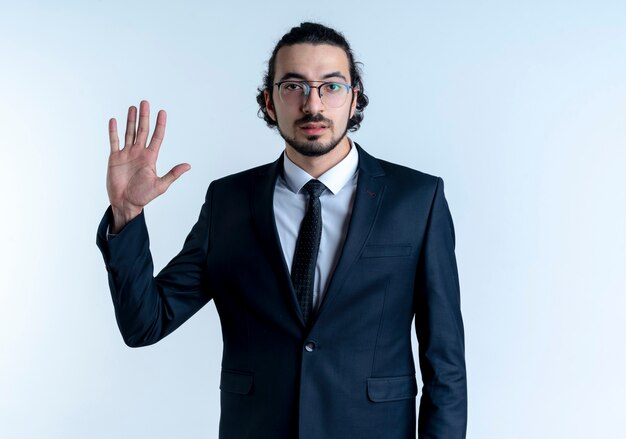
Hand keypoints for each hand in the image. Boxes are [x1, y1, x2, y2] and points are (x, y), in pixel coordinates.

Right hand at [107, 100, 189, 232]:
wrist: (125, 203)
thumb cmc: (143, 196)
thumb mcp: (161, 185)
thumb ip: (173, 174)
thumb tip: (188, 166)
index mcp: (150, 157)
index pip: (157, 137)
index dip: (160, 124)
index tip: (162, 112)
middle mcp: (139, 153)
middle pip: (142, 130)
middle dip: (144, 117)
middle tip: (145, 102)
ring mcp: (126, 154)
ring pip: (129, 133)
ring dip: (130, 120)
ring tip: (133, 108)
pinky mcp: (115, 158)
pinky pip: (114, 141)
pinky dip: (113, 131)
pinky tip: (114, 120)